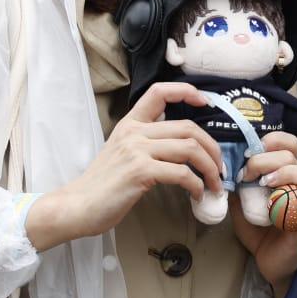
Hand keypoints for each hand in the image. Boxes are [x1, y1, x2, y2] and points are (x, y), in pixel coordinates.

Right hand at [26, 82, 223, 250]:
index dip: (186, 91)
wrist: (77, 206)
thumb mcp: (121, 152)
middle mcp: (134, 132)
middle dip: (212, 148)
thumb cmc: (101, 185)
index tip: (205, 101)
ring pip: (190, 148)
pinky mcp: (141, 171)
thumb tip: (178, 144)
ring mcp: (137, 150)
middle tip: (219, 167)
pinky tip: (196, 195)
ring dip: (209, 168)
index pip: (159, 91)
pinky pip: (181, 173)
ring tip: (214, 184)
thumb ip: (144, 142)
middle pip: (187, 127)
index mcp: (130, 124)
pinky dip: (196, 185)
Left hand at [230, 130, 296, 295]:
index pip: (288, 144)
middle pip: (293, 156)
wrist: (268, 262)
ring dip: (288, 174)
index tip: (248, 155)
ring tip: (267, 185)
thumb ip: (236, 187)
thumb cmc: (259, 231)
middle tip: (247, 176)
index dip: (271, 142)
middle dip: (265, 160)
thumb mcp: (240, 205)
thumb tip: (226, 168)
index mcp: (286, 174)